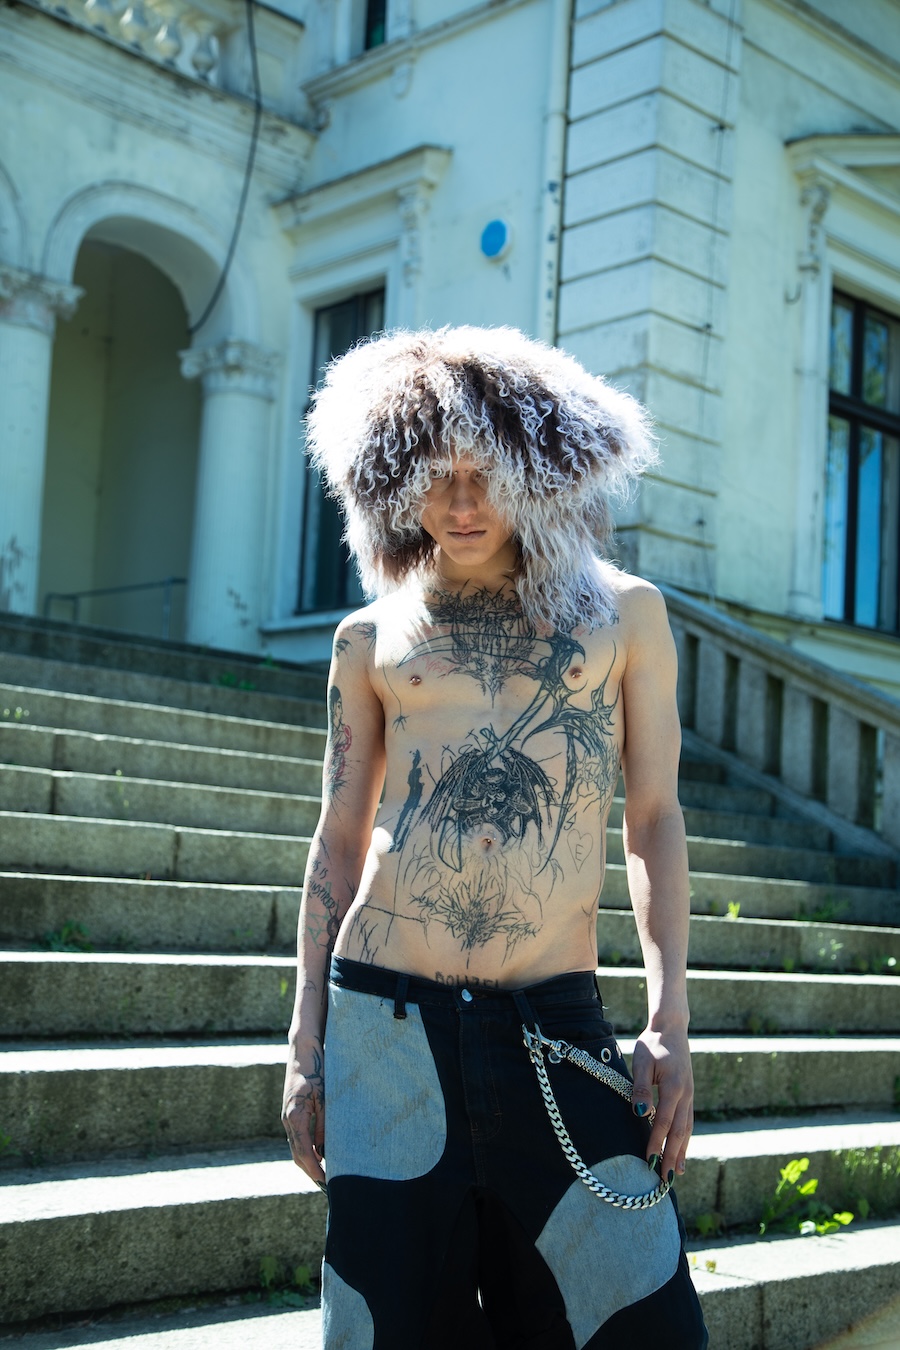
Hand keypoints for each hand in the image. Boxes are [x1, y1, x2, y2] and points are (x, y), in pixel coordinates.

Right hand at [282, 1041, 325, 1187]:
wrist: (302, 1052)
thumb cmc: (316, 1071)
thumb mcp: (324, 1098)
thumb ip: (324, 1124)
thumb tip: (326, 1150)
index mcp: (295, 1116)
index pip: (304, 1152)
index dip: (314, 1169)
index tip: (326, 1182)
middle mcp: (288, 1120)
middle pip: (297, 1154)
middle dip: (311, 1171)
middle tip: (327, 1185)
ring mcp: (287, 1117)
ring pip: (296, 1148)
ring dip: (308, 1162)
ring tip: (324, 1175)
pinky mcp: (291, 1114)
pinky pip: (297, 1138)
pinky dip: (307, 1150)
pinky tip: (319, 1155)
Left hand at [630, 1025, 693, 1182]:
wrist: (671, 1028)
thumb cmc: (653, 1044)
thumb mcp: (642, 1061)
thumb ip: (641, 1088)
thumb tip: (640, 1113)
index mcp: (673, 1086)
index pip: (663, 1121)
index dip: (656, 1142)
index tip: (649, 1161)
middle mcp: (686, 1094)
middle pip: (679, 1131)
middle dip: (671, 1155)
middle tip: (664, 1179)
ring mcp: (690, 1095)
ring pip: (687, 1129)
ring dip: (681, 1151)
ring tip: (676, 1173)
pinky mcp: (689, 1094)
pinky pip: (689, 1121)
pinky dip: (685, 1139)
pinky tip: (682, 1151)